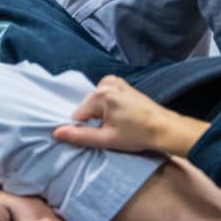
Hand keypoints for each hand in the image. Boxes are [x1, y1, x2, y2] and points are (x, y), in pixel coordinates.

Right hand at [52, 76, 172, 151]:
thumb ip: (79, 136)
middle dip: (94, 120)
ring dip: (102, 115)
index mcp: (101, 94)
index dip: (86, 128)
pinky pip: (104, 98)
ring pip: (95, 103)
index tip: (103, 134)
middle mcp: (107, 82)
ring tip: (119, 124)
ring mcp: (115, 81)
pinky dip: (108, 108)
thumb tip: (56, 133)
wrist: (164, 128)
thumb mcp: (106, 139)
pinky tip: (121, 116)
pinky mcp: (121, 84)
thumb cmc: (137, 134)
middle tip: (113, 130)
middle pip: (86, 107)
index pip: (78, 115)